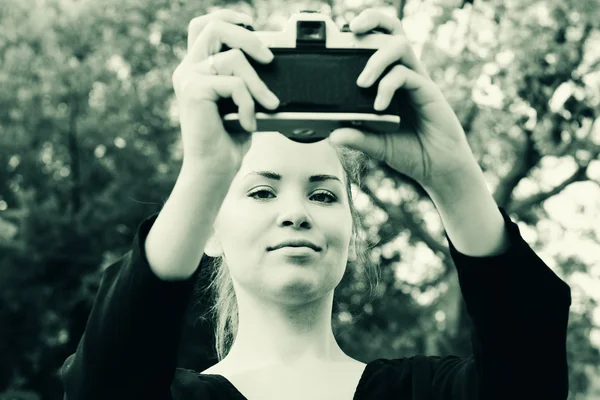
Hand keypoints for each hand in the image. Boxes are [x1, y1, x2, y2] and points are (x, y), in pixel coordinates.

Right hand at [172, 9, 279, 173]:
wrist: (213, 169)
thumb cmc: (228, 139)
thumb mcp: (240, 101)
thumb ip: (244, 78)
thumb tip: (269, 59)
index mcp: (196, 68)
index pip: (205, 25)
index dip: (229, 17)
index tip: (252, 25)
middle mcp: (188, 69)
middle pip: (213, 26)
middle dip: (247, 38)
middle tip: (270, 59)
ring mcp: (189, 78)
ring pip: (233, 58)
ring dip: (258, 84)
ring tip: (268, 106)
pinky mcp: (194, 91)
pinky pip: (235, 84)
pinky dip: (250, 104)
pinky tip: (249, 123)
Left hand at [328, 9, 477, 190]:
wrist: (437, 168)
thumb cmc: (410, 151)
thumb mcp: (377, 145)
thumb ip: (357, 138)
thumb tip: (333, 135)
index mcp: (390, 81)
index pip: (378, 44)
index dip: (362, 32)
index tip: (338, 35)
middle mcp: (404, 74)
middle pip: (392, 31)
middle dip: (373, 19)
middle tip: (352, 28)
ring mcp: (417, 80)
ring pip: (400, 46)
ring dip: (377, 59)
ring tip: (362, 83)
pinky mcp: (428, 91)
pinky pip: (406, 75)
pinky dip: (388, 86)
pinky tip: (379, 107)